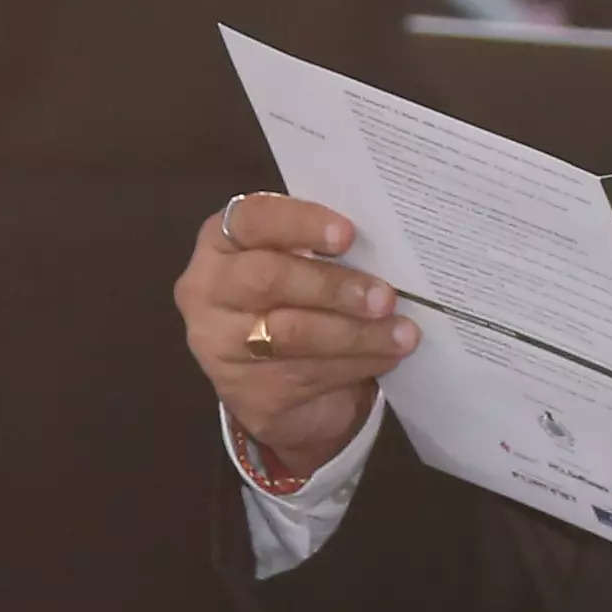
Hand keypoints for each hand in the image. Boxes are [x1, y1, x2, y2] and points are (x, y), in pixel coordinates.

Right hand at [180, 192, 419, 478]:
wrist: (275, 382)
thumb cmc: (296, 298)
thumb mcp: (300, 263)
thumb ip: (324, 248)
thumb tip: (387, 246)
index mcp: (221, 241)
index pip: (251, 219)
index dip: (300, 223)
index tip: (348, 234)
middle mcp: (208, 290)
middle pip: (267, 279)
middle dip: (333, 286)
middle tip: (385, 296)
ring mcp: (220, 346)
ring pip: (292, 334)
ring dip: (356, 333)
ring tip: (403, 333)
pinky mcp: (247, 392)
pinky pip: (308, 374)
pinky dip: (357, 364)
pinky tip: (387, 356)